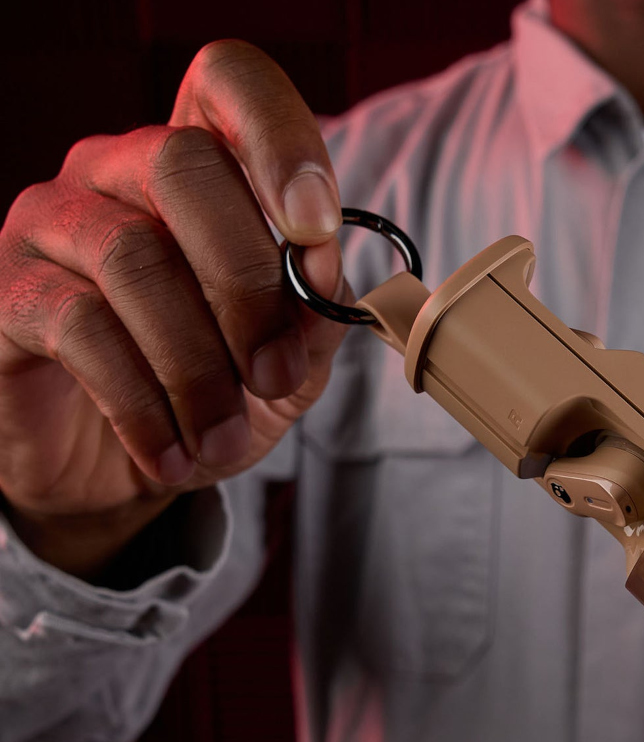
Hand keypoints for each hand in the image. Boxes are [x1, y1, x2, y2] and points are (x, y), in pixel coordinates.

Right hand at [0, 40, 350, 575]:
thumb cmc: (210, 394)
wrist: (115, 467)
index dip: (279, 136)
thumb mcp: (286, 364)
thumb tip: (325, 269)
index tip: (318, 225)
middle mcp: (116, 171)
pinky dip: (143, 402)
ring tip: (225, 437)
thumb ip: (314, 314)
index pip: (230, 83)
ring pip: (134, 257)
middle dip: (247, 284)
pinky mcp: (7, 291)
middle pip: (183, 167)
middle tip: (277, 375)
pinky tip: (171, 452)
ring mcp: (52, 223)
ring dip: (197, 365)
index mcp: (199, 166)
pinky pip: (81, 327)